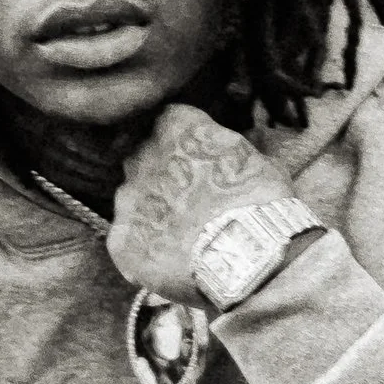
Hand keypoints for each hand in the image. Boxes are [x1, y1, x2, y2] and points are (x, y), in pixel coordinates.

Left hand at [107, 102, 287, 304]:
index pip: (170, 122)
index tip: (200, 161)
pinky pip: (127, 241)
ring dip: (152, 213)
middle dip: (162, 176)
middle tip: (191, 201)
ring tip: (181, 237)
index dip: (184, 144)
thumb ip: (236, 152)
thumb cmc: (261, 204)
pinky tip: (168, 261)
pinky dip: (144, 249)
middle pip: (144, 160)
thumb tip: (238, 156)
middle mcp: (142, 157)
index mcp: (177, 126)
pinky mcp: (121, 241)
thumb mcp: (262, 162)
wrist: (245, 256)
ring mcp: (127, 200)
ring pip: (132, 201)